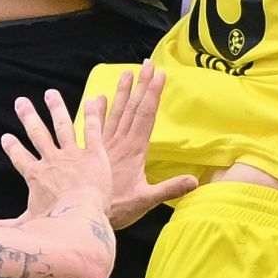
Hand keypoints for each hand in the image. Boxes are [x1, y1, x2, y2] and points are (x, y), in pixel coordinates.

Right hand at [0, 89, 113, 218]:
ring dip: (56, 109)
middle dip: (29, 117)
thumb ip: (9, 227)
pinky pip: (92, 131)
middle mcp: (52, 161)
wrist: (81, 218)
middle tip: (21, 101)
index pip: (21, 158)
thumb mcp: (28, 225)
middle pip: (38, 134)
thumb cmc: (56, 225)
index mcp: (37, 176)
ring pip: (63, 126)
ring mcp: (73, 155)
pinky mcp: (94, 154)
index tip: (6, 136)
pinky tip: (91, 100)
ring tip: (51, 94)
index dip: (13, 147)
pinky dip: (92, 115)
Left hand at [102, 61, 195, 228]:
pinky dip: (95, 110)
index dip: (153, 94)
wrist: (82, 213)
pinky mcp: (90, 151)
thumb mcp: (146, 200)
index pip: (146, 115)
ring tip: (126, 73)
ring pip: (114, 112)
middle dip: (141, 85)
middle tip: (147, 64)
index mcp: (134, 149)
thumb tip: (195, 182)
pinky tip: (97, 97)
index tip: (159, 74)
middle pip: (132, 108)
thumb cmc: (116, 209)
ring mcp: (103, 144)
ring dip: (121, 92)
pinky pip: (93, 125)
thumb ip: (169, 189)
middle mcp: (119, 142)